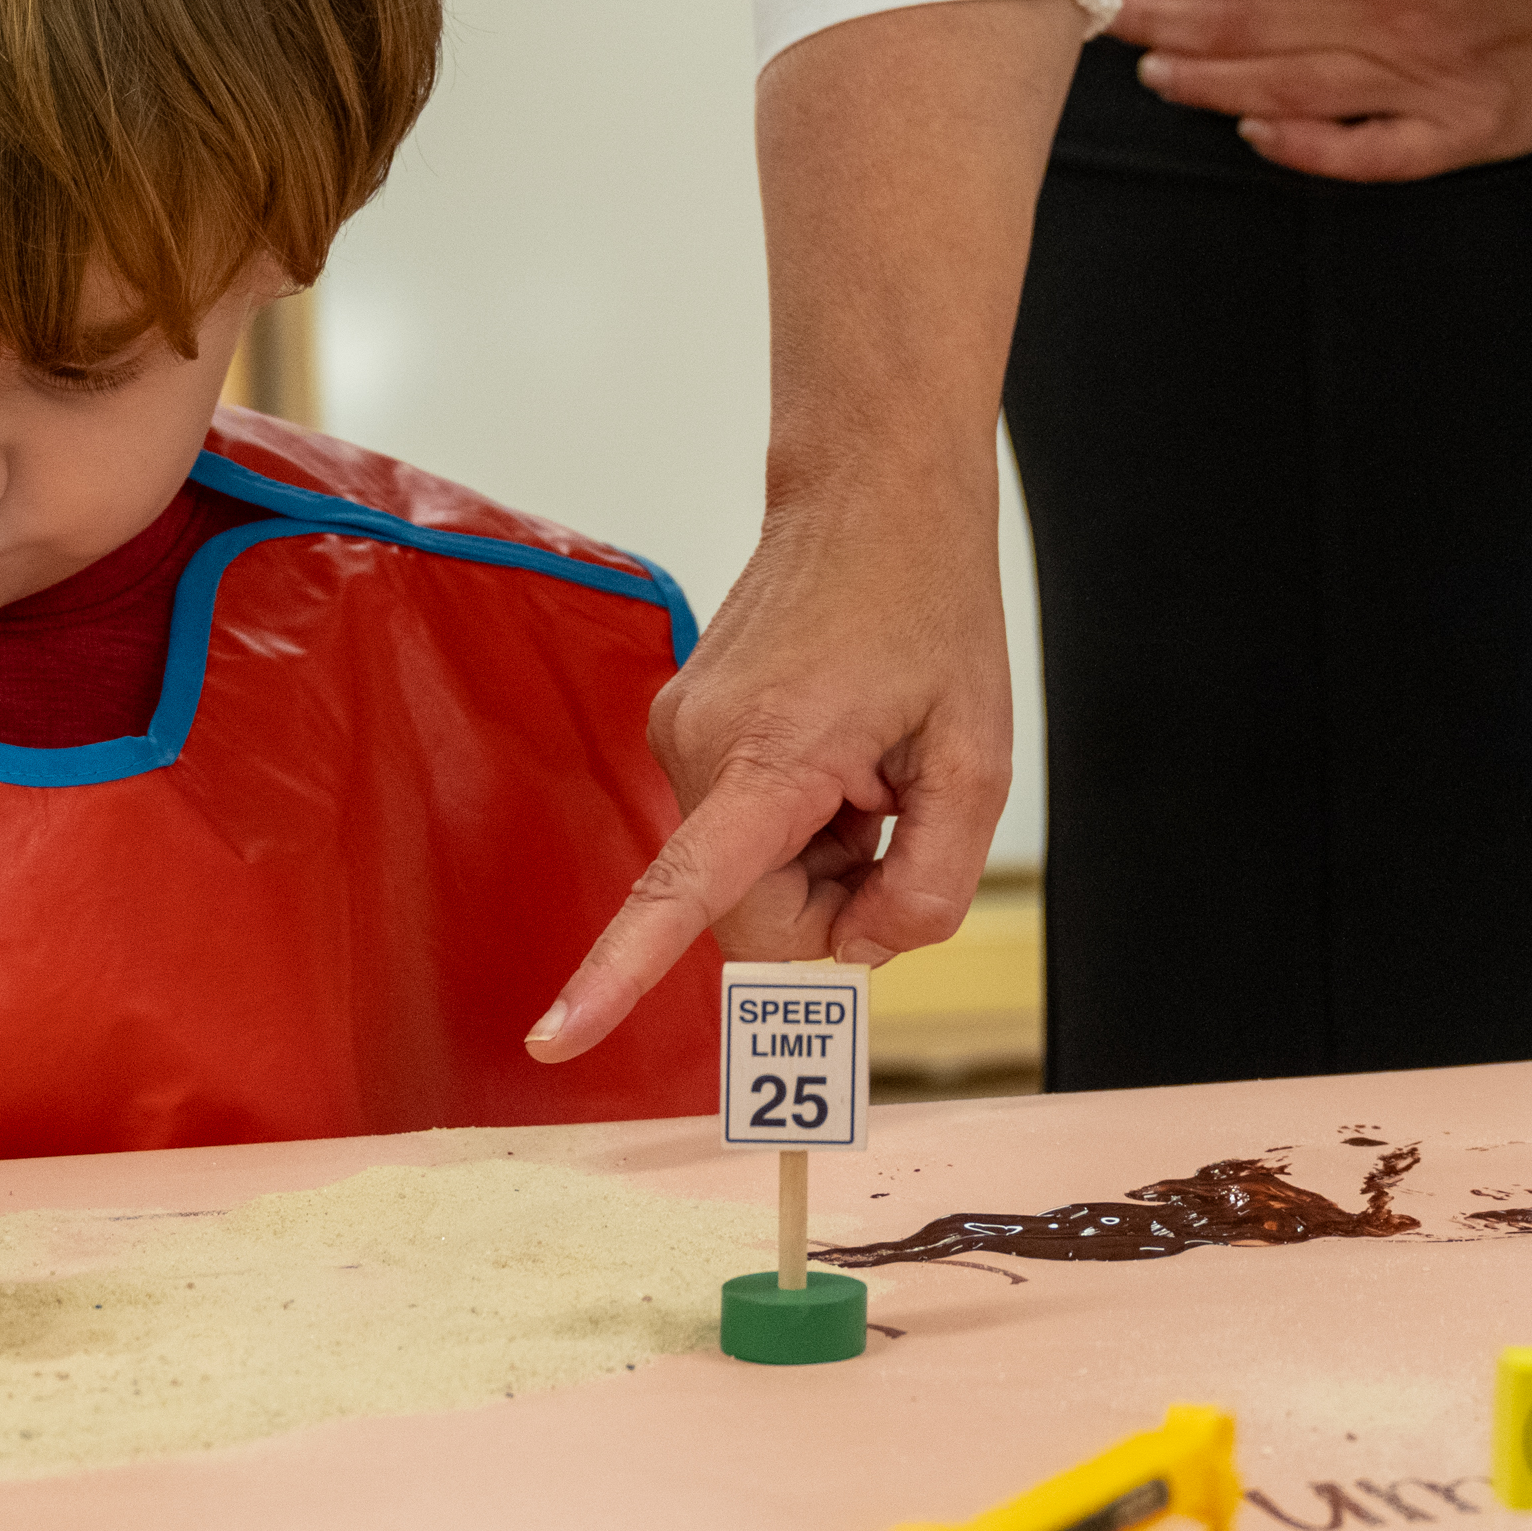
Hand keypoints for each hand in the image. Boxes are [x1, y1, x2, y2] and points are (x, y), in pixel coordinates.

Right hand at [530, 497, 1012, 1055]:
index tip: (556, 1036)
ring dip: (817, 858)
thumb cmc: (929, 608)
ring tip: (868, 772)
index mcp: (767, 753)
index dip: (617, 973)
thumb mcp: (975, 760)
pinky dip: (794, 823)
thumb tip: (858, 957)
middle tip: (894, 823)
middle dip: (829, 905)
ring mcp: (678, 734)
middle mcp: (695, 746)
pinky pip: (734, 831)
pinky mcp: (681, 728)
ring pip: (743, 878)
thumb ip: (931, 884)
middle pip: (749, 915)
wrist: (875, 495)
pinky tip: (838, 759)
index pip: (682, 890)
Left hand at [1108, 0, 1531, 182]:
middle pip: (1251, 24)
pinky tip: (1253, 133)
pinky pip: (1367, 151)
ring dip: (1211, 82)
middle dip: (1168, 23)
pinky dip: (1305, 146)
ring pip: (1290, 87)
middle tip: (1110, 22)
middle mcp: (1391, 11)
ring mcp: (1423, 78)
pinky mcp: (1457, 130)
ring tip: (1156, 72)